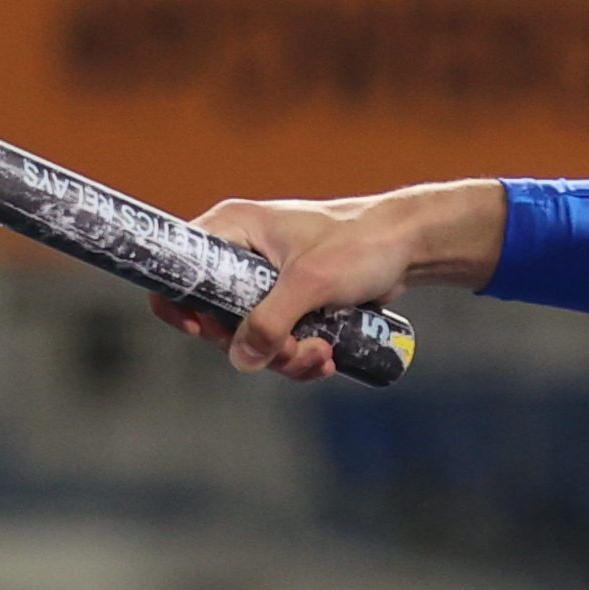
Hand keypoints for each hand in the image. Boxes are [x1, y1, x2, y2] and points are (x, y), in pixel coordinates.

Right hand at [159, 190, 430, 378]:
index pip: (180, 267)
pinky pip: (279, 341)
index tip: (205, 331)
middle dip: (257, 344)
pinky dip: (299, 356)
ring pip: (252, 337)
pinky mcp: (291, 303)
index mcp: (233, 229)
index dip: (180, 304)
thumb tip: (241, 360)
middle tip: (292, 349)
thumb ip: (271, 321)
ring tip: (321, 353)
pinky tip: (327, 358)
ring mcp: (265, 282)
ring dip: (284, 356)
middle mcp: (241, 254)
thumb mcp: (311, 282)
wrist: (408, 246)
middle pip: (217, 317)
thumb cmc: (359, 244)